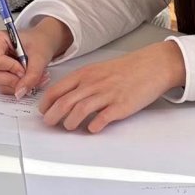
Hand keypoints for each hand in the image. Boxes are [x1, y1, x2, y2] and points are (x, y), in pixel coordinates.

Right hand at [0, 16, 72, 96]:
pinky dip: (15, 86)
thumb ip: (32, 75)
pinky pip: (0, 86)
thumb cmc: (38, 41)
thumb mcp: (39, 57)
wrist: (41, 41)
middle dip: (12, 80)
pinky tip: (26, 79)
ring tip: (33, 78)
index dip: (12, 69)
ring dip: (16, 85)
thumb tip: (20, 92)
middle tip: (28, 76)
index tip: (25, 68)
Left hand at [38, 41, 186, 132]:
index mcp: (86, 74)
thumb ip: (82, 82)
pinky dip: (94, 125)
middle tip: (50, 124)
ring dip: (70, 122)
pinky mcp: (121, 105)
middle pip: (65, 102)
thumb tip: (65, 98)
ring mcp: (107, 94)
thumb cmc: (125, 70)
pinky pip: (103, 117)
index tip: (43, 111)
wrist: (151, 66)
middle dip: (52, 116)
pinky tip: (91, 129)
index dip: (46, 103)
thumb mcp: (99, 70)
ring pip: (80, 110)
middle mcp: (93, 84)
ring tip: (69, 127)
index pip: (57, 90)